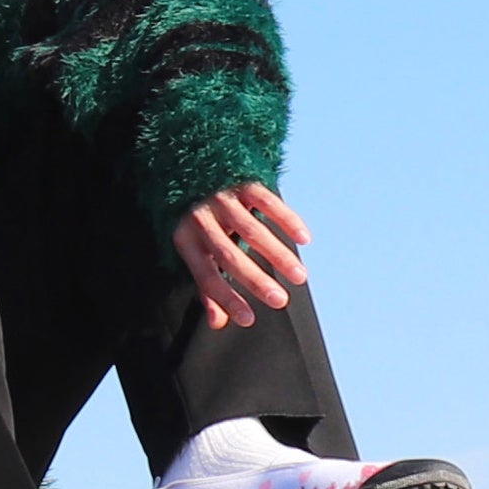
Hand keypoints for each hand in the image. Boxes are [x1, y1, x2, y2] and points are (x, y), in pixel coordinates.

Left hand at [173, 183, 309, 329]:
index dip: (226, 299)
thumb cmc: (197, 220)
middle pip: (229, 255)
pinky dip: (287, 220)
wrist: (192, 165)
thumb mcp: (193, 248)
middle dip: (255, 280)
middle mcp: (201, 219)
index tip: (249, 319)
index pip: (206, 275)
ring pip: (252, 231)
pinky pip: (267, 203)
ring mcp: (222, 199)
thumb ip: (206, 284)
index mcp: (185, 240)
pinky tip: (304, 239)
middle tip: (280, 301)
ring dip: (277, 255)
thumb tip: (218, 323)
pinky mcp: (243, 182)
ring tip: (300, 278)